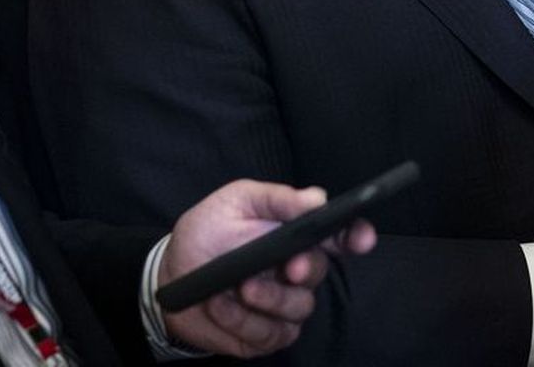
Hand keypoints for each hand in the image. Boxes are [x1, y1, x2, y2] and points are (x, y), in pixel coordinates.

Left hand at [161, 179, 376, 356]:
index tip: (361, 239)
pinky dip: (242, 321)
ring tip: (234, 288)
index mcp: (296, 235)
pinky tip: (220, 305)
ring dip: (266, 299)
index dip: (356, 236)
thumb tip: (317, 197)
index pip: (338, 236)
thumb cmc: (207, 233)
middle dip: (304, 271)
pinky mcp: (266, 335)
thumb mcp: (235, 202)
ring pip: (297, 309)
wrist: (172, 275)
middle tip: (287, 268)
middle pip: (318, 273)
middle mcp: (297, 271)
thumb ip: (275, 199)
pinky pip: (269, 334)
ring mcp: (284, 306)